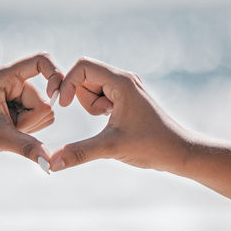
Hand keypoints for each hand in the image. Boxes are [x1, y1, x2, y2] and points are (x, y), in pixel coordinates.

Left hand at [0, 53, 62, 161]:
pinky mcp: (24, 102)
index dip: (55, 75)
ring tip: (8, 125)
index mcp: (6, 76)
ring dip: (30, 125)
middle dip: (31, 120)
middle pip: (46, 100)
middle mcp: (16, 79)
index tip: (53, 96)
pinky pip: (43, 117)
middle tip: (8, 125)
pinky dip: (31, 127)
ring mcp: (22, 92)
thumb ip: (26, 147)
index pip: (41, 60)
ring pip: (46, 111)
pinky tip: (13, 127)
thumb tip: (49, 162)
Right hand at [50, 57, 189, 172]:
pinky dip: (99, 109)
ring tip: (110, 121)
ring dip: (91, 106)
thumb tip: (52, 164)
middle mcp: (123, 80)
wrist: (179, 151)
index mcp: (121, 82)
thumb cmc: (152, 145)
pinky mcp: (125, 99)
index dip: (68, 82)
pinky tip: (114, 122)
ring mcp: (124, 89)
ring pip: (91, 89)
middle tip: (102, 117)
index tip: (63, 106)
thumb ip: (79, 153)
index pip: (83, 66)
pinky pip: (100, 97)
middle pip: (85, 78)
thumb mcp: (111, 148)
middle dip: (83, 99)